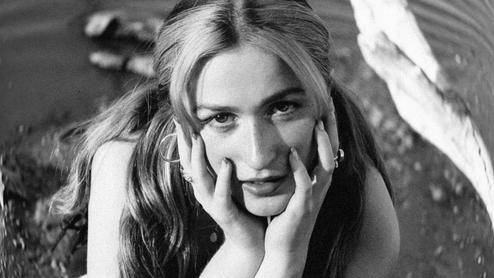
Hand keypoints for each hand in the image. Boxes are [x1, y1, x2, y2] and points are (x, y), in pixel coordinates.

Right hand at [175, 121, 265, 252]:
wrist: (249, 241)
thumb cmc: (242, 209)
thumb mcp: (232, 185)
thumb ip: (226, 167)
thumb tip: (228, 144)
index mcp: (204, 185)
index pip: (189, 158)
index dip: (183, 139)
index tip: (179, 118)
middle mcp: (203, 192)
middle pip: (188, 164)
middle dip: (183, 143)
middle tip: (180, 121)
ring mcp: (211, 203)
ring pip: (199, 178)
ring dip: (198, 157)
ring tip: (197, 138)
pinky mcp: (224, 213)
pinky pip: (221, 194)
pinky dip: (223, 179)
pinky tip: (228, 163)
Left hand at [263, 99, 338, 256]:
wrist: (285, 248)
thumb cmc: (286, 217)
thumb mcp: (293, 189)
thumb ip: (296, 171)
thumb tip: (289, 149)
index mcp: (318, 180)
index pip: (329, 147)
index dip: (330, 125)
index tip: (326, 103)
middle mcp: (321, 186)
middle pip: (334, 151)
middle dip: (332, 127)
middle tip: (329, 103)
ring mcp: (314, 197)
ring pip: (326, 165)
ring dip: (323, 144)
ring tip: (318, 123)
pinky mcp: (303, 207)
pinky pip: (305, 185)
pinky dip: (300, 169)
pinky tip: (292, 154)